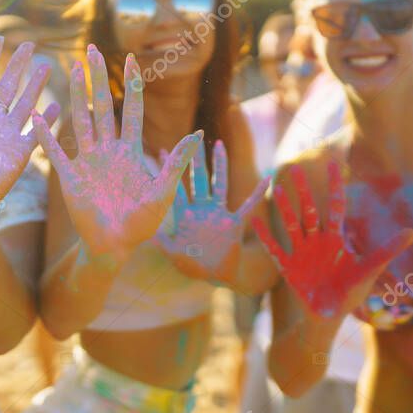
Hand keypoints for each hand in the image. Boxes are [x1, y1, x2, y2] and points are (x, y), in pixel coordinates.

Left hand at [0, 36, 59, 228]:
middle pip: (8, 85)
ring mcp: (6, 135)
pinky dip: (48, 120)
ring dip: (36, 86)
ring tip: (47, 67)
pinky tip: (58, 107)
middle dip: (18, 65)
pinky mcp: (19, 153)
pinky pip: (37, 133)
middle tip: (30, 44)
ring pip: (25, 103)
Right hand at [31, 44, 201, 260]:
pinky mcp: (69, 177)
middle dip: (98, 78)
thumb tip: (198, 133)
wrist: (116, 247)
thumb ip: (176, 163)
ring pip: (80, 120)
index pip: (132, 110)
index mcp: (130, 151)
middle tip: (92, 50)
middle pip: (103, 106)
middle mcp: (108, 150)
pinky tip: (38, 115)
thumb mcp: (164, 192)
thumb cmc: (143, 224)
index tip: (132, 59)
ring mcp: (87, 161)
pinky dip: (46, 134)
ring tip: (71, 68)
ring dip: (75, 95)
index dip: (132, 85)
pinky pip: (55, 151)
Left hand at [155, 139, 268, 283]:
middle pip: (198, 179)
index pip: (176, 187)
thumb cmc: (192, 266)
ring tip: (219, 145)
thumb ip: (161, 242)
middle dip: (196, 159)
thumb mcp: (172, 253)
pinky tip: (266, 179)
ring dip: (220, 165)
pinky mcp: (234, 222)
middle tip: (194, 136)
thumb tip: (145, 229)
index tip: (164, 150)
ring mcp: (218, 213)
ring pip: (219, 184)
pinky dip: (257, 193)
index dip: (170, 171)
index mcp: (185, 215)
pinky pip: (248, 205)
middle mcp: (201, 209)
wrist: (216, 276)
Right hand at [253, 162, 412, 318]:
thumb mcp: (369, 269)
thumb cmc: (351, 293)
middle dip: (303, 190)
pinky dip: (264, 235)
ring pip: (292, 224)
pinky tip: (254, 219)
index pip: (336, 205)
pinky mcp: (288, 266)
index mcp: (336, 238)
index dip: (335, 185)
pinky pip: (274, 248)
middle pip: (309, 210)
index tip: (332, 162)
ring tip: (277, 189)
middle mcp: (317, 240)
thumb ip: (387, 250)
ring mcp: (301, 251)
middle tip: (294, 167)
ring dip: (285, 207)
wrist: (328, 317)